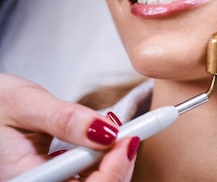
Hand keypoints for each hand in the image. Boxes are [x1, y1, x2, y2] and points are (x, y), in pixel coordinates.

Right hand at [0, 73, 136, 180]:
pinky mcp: (58, 180)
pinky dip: (106, 163)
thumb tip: (105, 131)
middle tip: (131, 135)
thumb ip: (65, 119)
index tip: (128, 140)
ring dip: (114, 164)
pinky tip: (110, 142)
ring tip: (121, 134)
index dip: (110, 172)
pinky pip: (88, 179)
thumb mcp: (27, 104)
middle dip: (118, 167)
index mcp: (23, 178)